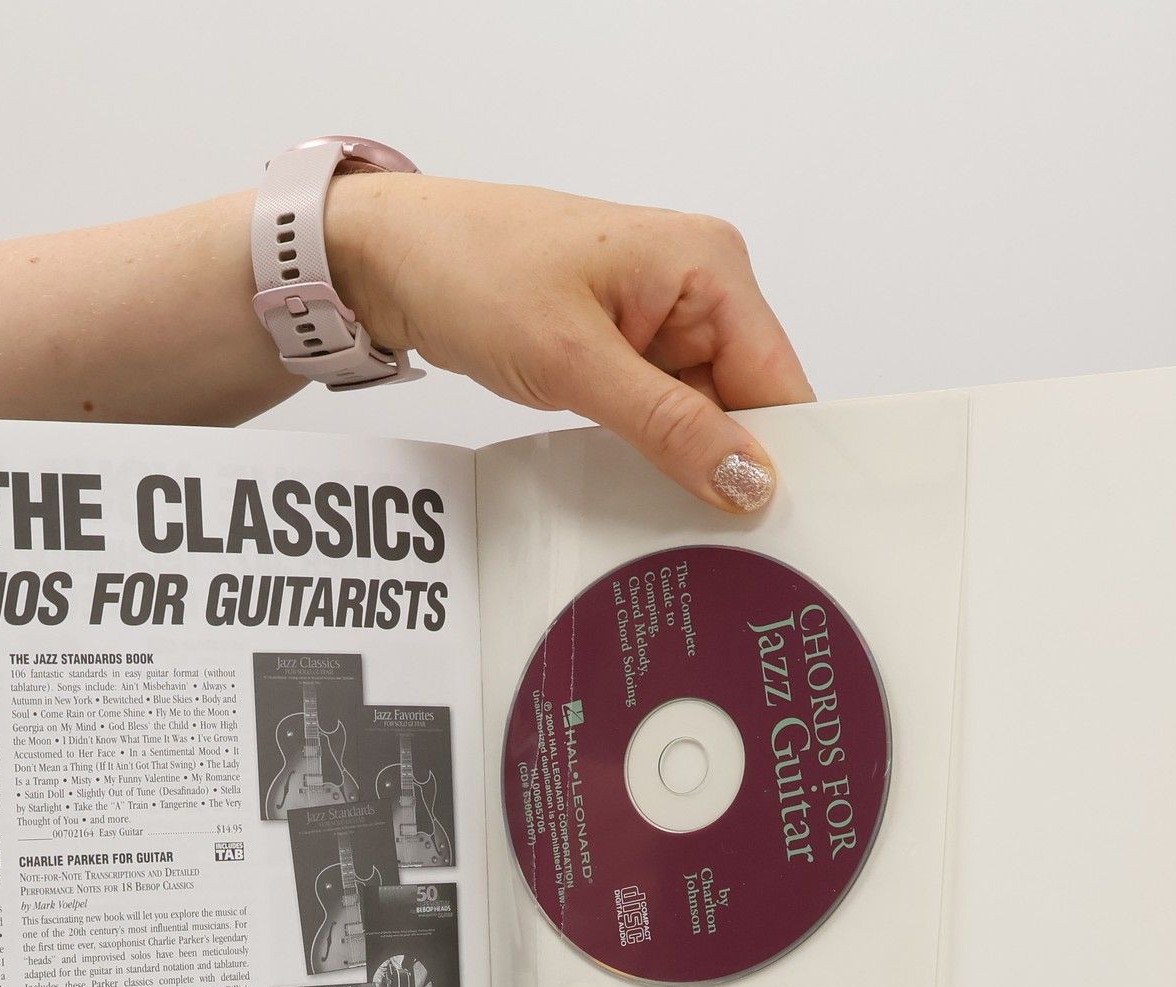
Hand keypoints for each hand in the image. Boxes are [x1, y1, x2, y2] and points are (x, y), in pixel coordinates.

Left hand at [329, 176, 813, 510]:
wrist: (393, 258)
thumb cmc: (473, 271)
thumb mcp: (574, 360)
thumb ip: (668, 425)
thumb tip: (749, 477)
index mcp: (709, 265)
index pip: (779, 380)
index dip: (781, 455)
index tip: (773, 528)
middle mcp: (698, 285)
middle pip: (747, 402)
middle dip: (728, 465)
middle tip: (711, 539)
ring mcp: (662, 317)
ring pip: (704, 415)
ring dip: (684, 461)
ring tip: (664, 511)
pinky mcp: (627, 344)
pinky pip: (663, 410)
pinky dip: (651, 448)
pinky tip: (636, 481)